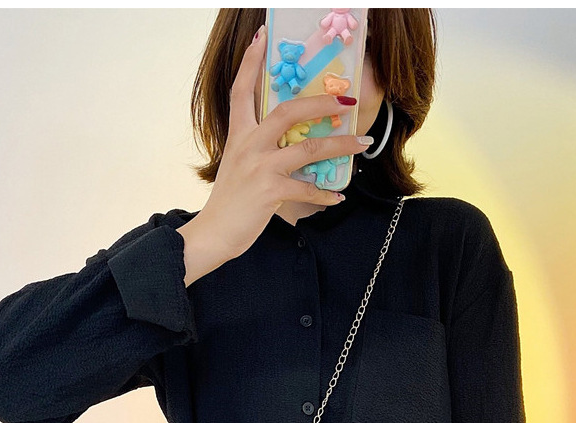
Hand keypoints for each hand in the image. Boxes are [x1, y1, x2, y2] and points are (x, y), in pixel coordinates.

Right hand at [192, 24, 369, 263]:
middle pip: (288, 111)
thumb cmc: (229, 202)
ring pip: (308, 148)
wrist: (214, 233)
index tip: (262, 37)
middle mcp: (248, 145)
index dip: (251, 63)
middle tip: (347, 103)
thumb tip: (292, 143)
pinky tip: (338, 196)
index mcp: (238, 135)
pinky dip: (326, 194)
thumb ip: (259, 149)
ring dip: (340, 145)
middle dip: (321, 103)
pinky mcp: (269, 191)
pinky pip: (307, 189)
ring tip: (361, 143)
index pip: (242, 90)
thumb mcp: (238, 166)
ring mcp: (259, 167)